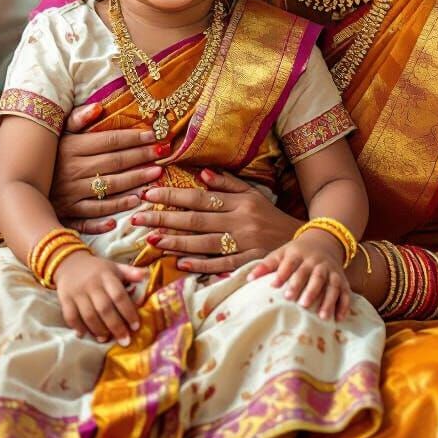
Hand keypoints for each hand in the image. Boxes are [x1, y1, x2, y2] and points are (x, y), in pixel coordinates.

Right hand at [50, 103, 162, 234]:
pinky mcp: (69, 213)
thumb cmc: (45, 156)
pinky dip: (115, 209)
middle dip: (140, 157)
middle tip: (163, 153)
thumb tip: (98, 106)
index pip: (109, 141)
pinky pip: (96, 212)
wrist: (17, 186)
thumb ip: (77, 119)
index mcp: (71, 147)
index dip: (133, 138)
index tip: (154, 135)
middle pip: (113, 163)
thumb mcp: (56, 133)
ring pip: (109, 187)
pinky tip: (134, 203)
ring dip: (135, 181)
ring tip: (156, 175)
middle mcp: (72, 170)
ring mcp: (71, 193)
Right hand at [53, 250, 144, 344]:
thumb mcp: (115, 267)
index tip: (136, 327)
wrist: (70, 263)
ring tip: (106, 339)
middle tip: (125, 341)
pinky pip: (70, 316)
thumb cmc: (98, 269)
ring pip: (89, 315)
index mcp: (107, 275)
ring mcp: (77, 292)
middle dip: (116, 327)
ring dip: (98, 330)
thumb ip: (131, 272)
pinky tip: (84, 335)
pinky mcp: (65, 299)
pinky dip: (78, 327)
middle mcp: (92, 284)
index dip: (128, 312)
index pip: (119, 295)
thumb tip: (148, 275)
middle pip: (105, 309)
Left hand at [133, 169, 297, 273]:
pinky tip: (181, 264)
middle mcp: (239, 221)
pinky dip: (201, 264)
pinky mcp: (248, 264)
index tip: (148, 194)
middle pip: (196, 219)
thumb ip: (228, 183)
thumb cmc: (270, 217)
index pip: (199, 197)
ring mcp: (244, 244)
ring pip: (204, 242)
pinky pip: (221, 264)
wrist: (301, 242)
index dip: (173, 195)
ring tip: (151, 240)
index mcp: (238, 202)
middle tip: (137, 219)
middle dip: (164, 218)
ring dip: (176, 242)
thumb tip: (203, 173)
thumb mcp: (253, 194)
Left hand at [250, 231, 351, 320]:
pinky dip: (343, 305)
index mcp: (299, 254)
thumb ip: (267, 265)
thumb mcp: (282, 253)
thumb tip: (248, 279)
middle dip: (306, 288)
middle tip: (298, 302)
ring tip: (320, 315)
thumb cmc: (297, 253)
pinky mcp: (342, 280)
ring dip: (326, 299)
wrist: (324, 241)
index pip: (291, 263)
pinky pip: (345, 293)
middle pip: (312, 274)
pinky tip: (338, 318)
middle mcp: (316, 262)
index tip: (274, 285)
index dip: (283, 274)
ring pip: (331, 284)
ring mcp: (331, 271)